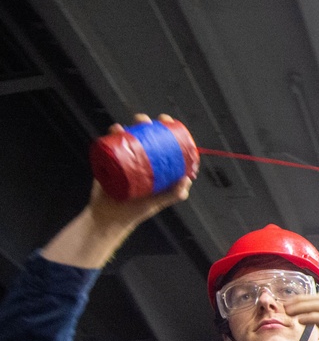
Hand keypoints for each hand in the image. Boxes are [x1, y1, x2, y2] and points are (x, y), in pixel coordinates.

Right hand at [90, 113, 193, 228]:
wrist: (109, 218)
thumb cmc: (136, 212)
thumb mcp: (157, 202)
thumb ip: (173, 194)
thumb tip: (187, 179)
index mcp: (155, 167)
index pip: (162, 144)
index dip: (166, 131)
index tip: (167, 122)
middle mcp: (141, 161)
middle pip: (144, 137)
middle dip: (146, 124)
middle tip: (146, 122)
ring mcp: (125, 160)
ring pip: (127, 138)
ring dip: (129, 126)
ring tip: (129, 126)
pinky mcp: (110, 162)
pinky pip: (111, 144)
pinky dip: (113, 135)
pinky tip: (116, 129)